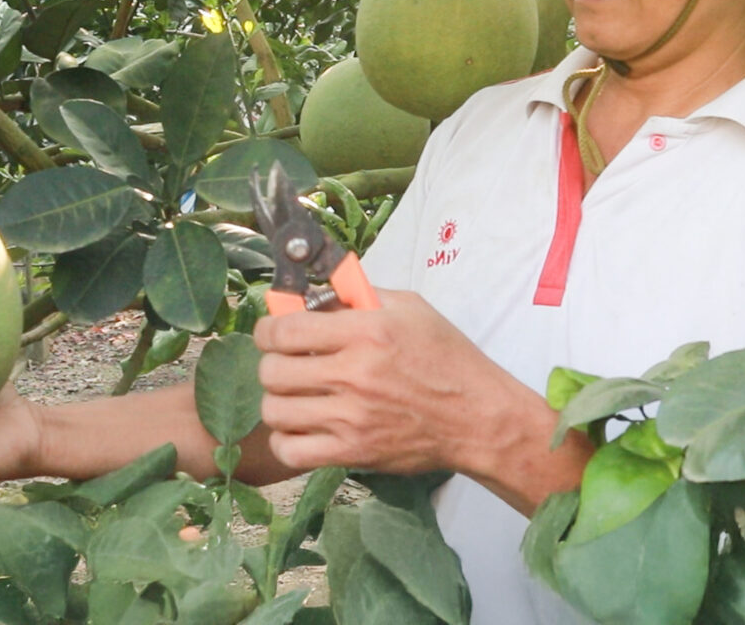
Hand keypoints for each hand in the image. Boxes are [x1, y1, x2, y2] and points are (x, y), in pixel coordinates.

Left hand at [254, 289, 515, 475]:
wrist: (477, 416)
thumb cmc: (445, 356)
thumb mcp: (409, 307)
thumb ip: (359, 294)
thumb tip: (314, 292)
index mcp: (366, 331)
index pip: (285, 330)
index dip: (267, 329)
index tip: (272, 332)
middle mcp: (354, 373)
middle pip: (273, 371)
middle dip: (271, 363)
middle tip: (285, 363)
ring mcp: (352, 418)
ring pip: (276, 411)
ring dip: (278, 400)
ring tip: (293, 395)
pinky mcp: (354, 452)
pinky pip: (292, 451)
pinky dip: (286, 440)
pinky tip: (300, 427)